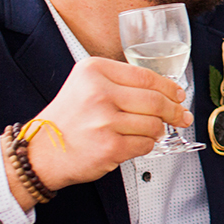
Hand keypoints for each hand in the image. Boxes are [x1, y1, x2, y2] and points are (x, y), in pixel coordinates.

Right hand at [20, 56, 190, 192]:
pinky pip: (145, 144)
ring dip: (158, 130)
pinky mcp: (109, 146)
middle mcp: (98, 92)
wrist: (42, 153)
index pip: (145, 76)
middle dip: (174, 110)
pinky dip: (146, 145)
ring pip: (153, 123)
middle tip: (181, 115)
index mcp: (94, 71)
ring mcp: (104, 120)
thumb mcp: (87, 86)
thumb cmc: (68, 120)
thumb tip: (167, 91)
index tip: (178, 94)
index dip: (169, 87)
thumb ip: (121, 82)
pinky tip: (135, 142)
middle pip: (155, 100)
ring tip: (151, 131)